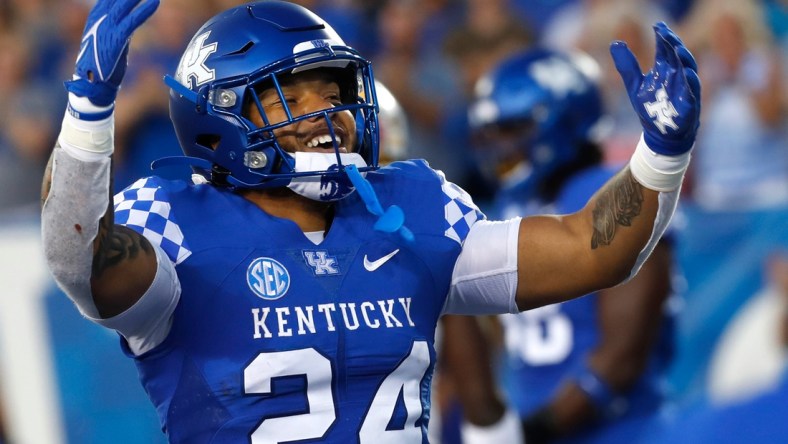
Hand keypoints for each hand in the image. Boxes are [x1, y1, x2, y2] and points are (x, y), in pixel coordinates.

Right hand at [65, 0, 159, 106]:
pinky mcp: (116, 39)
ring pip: (124, 4)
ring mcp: (107, 28)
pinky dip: (143, 10)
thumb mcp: (109, 40)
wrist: (92, 84)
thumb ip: (118, 27)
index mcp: (97, 16)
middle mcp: (100, 18)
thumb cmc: (101, 64)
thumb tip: (130, 20)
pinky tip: (155, 2)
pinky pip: (132, 21)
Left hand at [610, 22, 700, 155]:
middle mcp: (676, 75)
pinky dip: (691, 82)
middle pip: (677, 54)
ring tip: (677, 48)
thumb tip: (615, 42)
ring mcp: (685, 88)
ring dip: (684, 58)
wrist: (659, 135)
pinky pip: (693, 91)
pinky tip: (688, 73)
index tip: (657, 25)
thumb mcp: (634, 85)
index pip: (665, 48)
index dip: (662, 37)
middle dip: (673, 43)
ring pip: (688, 68)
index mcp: (664, 69)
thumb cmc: (650, 109)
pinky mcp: (690, 103)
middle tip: (666, 33)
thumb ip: (627, 65)